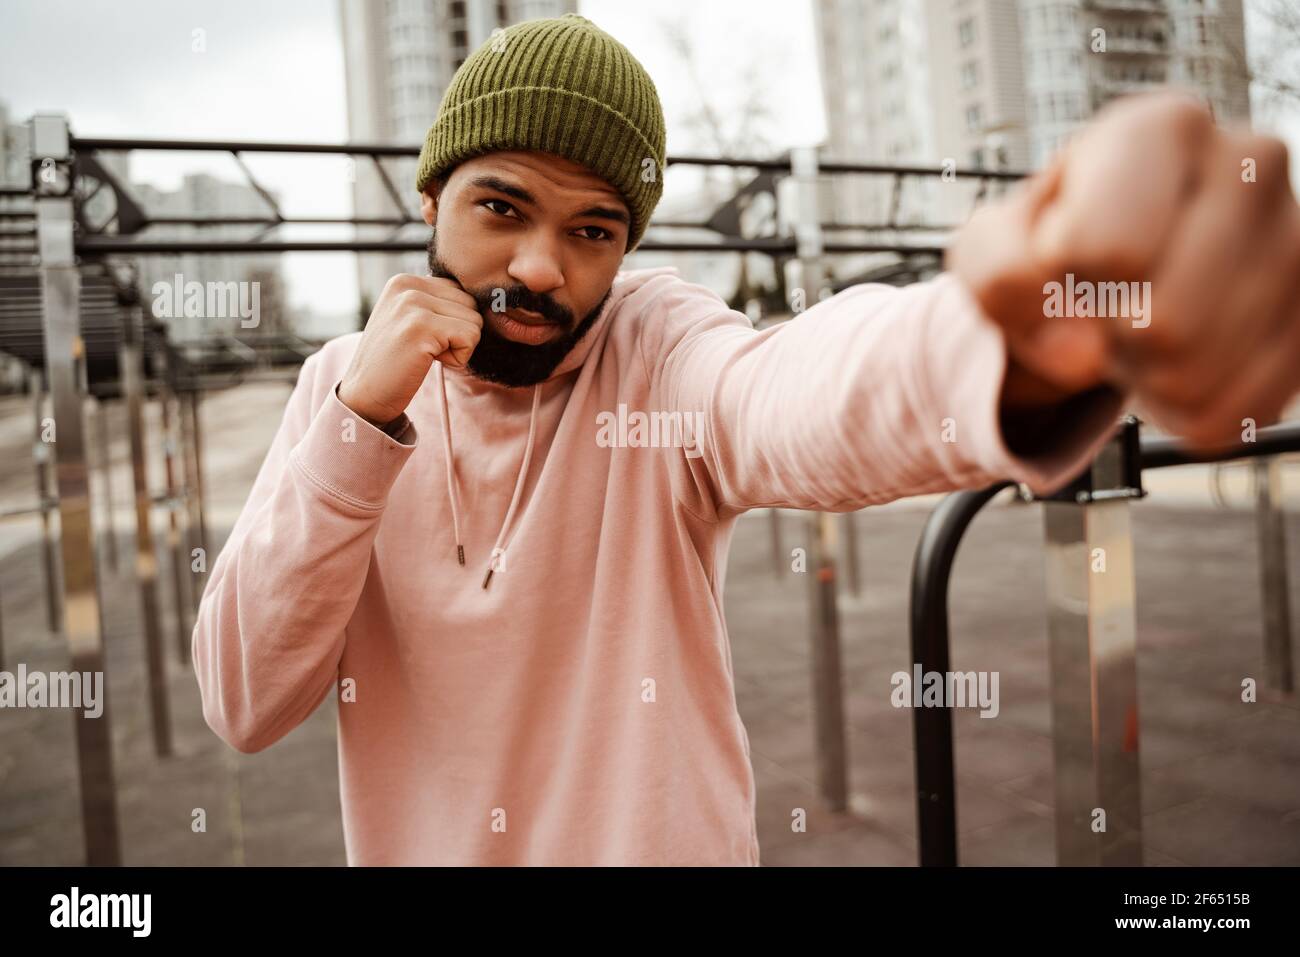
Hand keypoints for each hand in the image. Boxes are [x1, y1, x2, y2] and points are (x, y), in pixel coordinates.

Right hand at [337, 274, 481, 427]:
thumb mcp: (410, 319)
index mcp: (406, 280)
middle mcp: (407, 285)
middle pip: (472, 305)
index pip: (461, 292)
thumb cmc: (395, 362)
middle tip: (425, 349)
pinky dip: (457, 358)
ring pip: (475, 322)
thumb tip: (484, 299)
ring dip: (457, 347)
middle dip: (458, 333)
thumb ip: (437, 303)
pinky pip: (470, 338)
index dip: (453, 323)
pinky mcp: (421, 327)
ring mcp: (412, 304)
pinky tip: (428, 362)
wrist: (365, 395)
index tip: (424, 338)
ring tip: (424, 355)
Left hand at [949, 90, 1299, 450]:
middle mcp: (1250, 166)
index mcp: (1162, 129)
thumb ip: (1003, 283)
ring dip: (1142, 376)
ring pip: (1201, 371)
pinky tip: (1170, 365)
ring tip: (1132, 333)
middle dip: (1109, 338)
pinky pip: (1234, 409)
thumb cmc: (1045, 247)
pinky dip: (1180, 409)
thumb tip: (1081, 352)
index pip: (1110, 249)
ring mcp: (1296, 240)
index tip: (1063, 262)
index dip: (1066, 282)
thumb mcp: (990, 251)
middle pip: (1165, 322)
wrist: (1103, 274)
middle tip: (1100, 309)